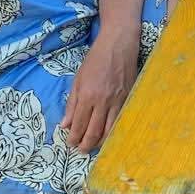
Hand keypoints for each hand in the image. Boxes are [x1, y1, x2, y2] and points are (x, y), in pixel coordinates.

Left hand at [61, 30, 138, 152]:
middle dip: (85, 145)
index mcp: (87, 95)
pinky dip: (114, 131)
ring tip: (93, 146)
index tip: (70, 143)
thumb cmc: (96, 59)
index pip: (79, 125)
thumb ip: (72, 103)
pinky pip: (120, 121)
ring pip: (109, 130)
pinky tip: (108, 135)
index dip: (74, 138)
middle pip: (94, 132)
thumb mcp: (78, 79)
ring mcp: (118, 101)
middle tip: (81, 149)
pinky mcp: (129, 98)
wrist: (119, 44)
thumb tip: (65, 124)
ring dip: (100, 142)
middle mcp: (103, 101)